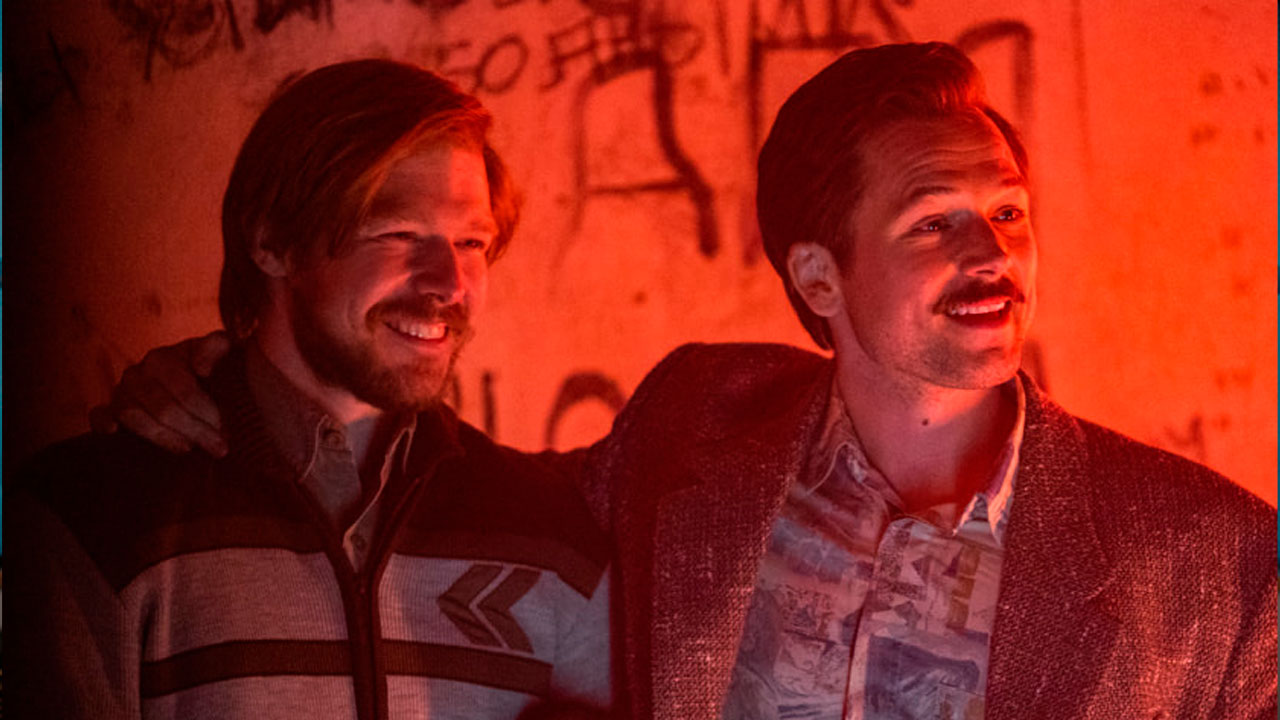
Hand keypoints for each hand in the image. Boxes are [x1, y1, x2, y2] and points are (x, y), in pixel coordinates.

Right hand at [90, 330, 231, 456]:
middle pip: (163, 409)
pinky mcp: (108, 410)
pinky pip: (98, 415)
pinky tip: (115, 431)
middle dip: (194, 431)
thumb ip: (216, 347)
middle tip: (217, 448)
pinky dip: (103, 422)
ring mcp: (120, 392)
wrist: (191, 384)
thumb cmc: (206, 371)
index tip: (225, 432)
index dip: (206, 413)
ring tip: (188, 448)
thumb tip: (201, 368)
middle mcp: (137, 373)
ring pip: (134, 417)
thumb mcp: (218, 353)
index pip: (184, 391)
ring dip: (164, 436)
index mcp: (163, 358)